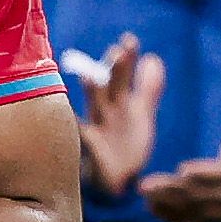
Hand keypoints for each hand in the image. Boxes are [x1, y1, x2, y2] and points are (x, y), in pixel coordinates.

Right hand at [76, 38, 162, 197]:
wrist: (116, 181)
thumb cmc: (125, 143)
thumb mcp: (140, 112)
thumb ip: (148, 87)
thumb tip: (153, 58)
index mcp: (120, 101)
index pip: (122, 74)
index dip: (126, 59)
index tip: (129, 40)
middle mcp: (107, 110)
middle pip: (110, 85)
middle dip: (113, 71)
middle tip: (117, 53)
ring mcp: (97, 127)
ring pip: (95, 105)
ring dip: (92, 91)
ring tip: (90, 77)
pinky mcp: (90, 147)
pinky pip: (79, 135)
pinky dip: (73, 126)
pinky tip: (66, 117)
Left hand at [140, 112, 220, 221]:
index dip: (204, 173)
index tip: (182, 168)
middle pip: (199, 195)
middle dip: (171, 189)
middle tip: (146, 183)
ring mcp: (219, 214)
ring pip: (190, 209)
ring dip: (165, 202)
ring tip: (144, 191)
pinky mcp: (208, 221)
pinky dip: (169, 216)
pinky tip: (151, 206)